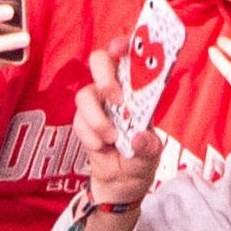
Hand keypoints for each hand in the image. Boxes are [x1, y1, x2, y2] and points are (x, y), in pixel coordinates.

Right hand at [70, 50, 166, 214]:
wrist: (120, 185)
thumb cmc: (139, 160)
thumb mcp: (152, 156)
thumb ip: (148, 148)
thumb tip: (139, 137)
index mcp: (137, 90)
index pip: (128, 58)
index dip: (123, 46)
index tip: (121, 47)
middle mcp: (115, 91)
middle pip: (99, 62)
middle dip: (105, 76)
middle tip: (116, 98)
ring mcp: (97, 105)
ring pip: (84, 95)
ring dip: (97, 118)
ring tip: (111, 138)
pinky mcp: (82, 121)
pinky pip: (78, 121)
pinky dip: (90, 135)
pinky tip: (102, 147)